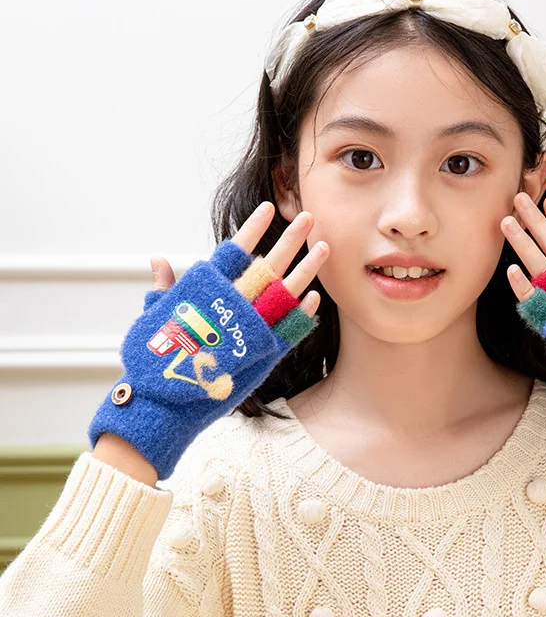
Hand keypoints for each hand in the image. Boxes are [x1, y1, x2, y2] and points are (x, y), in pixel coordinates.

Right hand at [88, 203, 329, 480]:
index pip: (234, 251)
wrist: (161, 407)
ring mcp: (250, 332)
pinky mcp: (262, 357)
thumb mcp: (153, 318)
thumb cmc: (152, 361)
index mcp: (204, 293)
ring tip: (323, 246)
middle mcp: (231, 308)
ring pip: (285, 293)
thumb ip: (164, 287)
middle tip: (308, 217)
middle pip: (267, 266)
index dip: (253, 230)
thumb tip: (158, 259)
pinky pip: (289, 330)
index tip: (269, 209)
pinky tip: (315, 296)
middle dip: (290, 240)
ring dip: (306, 269)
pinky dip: (302, 313)